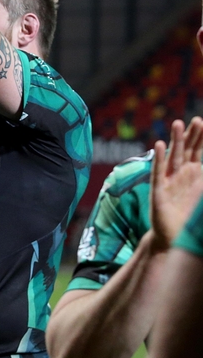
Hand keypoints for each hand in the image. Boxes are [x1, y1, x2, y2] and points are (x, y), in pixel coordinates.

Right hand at [150, 116, 202, 249]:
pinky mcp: (159, 190)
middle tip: (195, 120)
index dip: (201, 138)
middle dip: (191, 135)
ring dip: (176, 140)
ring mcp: (168, 180)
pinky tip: (160, 145)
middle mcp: (180, 173)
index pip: (197, 151)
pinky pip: (158, 171)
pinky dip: (159, 158)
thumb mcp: (202, 194)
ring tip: (178, 124)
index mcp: (192, 173)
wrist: (174, 237)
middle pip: (186, 150)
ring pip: (173, 156)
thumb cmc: (189, 216)